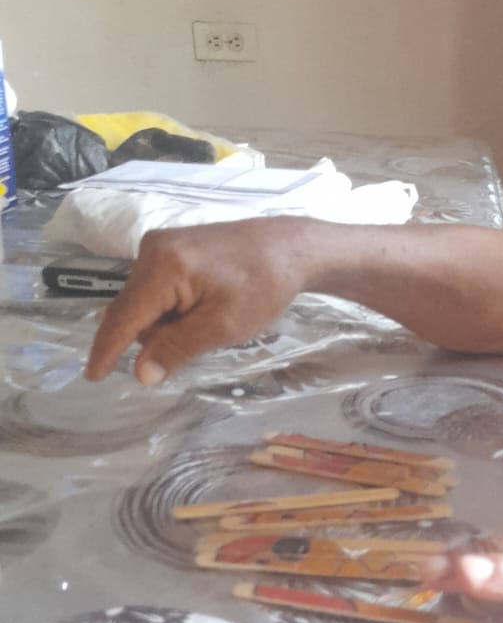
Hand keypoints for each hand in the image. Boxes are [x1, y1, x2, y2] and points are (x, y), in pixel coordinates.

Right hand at [85, 217, 317, 384]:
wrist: (290, 247)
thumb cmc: (264, 286)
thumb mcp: (224, 325)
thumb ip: (178, 347)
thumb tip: (141, 373)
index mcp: (163, 267)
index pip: (124, 317)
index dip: (107, 350)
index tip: (92, 377)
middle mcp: (152, 250)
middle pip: (132, 309)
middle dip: (150, 337)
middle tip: (195, 343)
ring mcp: (160, 244)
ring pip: (145, 301)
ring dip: (164, 324)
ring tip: (209, 322)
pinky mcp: (171, 246)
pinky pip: (156, 289)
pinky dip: (171, 309)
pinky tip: (201, 311)